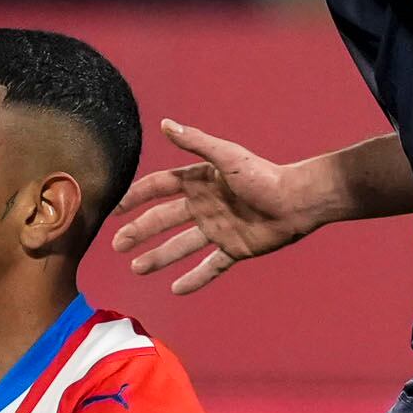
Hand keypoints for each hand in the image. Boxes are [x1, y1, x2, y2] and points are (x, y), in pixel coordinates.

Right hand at [109, 118, 333, 294]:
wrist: (297, 202)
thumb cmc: (264, 176)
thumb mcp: (226, 156)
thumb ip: (196, 141)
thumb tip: (165, 124)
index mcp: (200, 182)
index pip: (159, 188)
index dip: (137, 197)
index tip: (115, 210)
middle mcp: (205, 206)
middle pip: (164, 221)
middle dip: (139, 232)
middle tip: (118, 246)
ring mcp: (218, 229)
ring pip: (180, 246)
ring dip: (158, 257)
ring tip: (137, 269)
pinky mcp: (234, 249)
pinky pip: (210, 267)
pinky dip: (194, 279)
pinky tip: (176, 289)